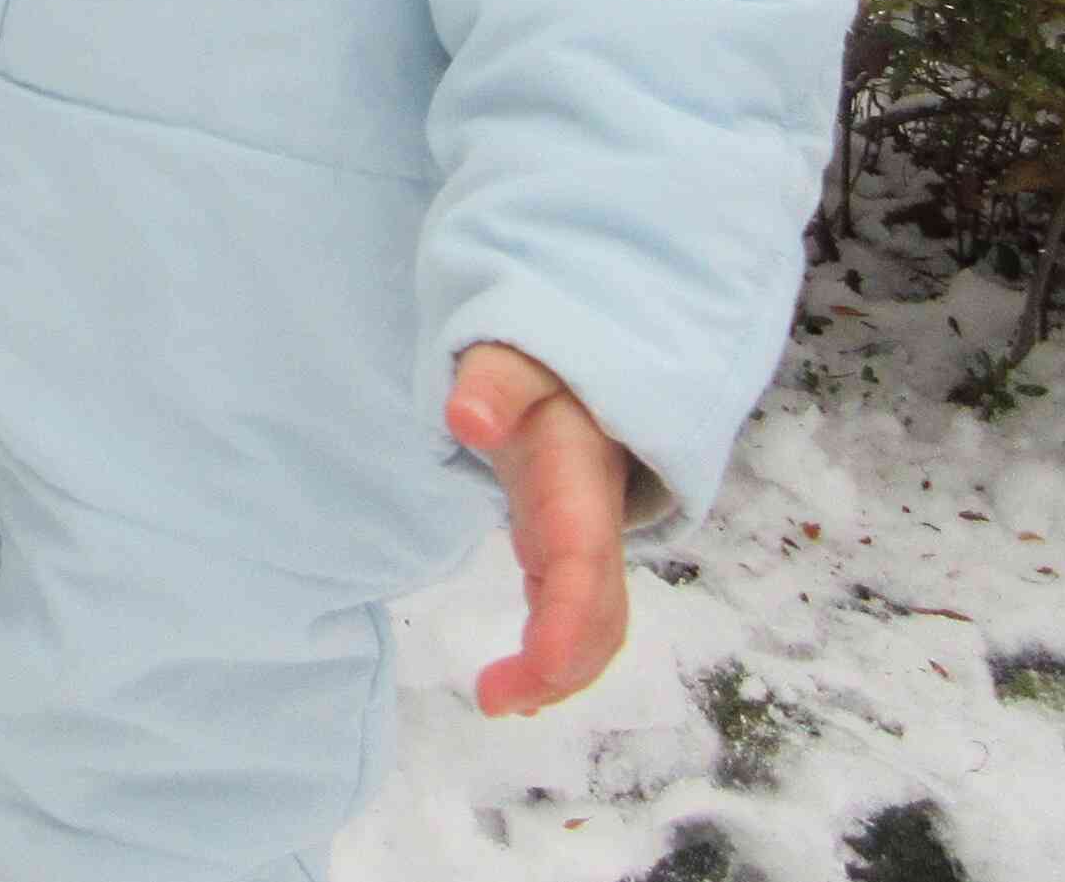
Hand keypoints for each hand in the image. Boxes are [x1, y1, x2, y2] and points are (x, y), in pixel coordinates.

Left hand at [446, 342, 631, 717]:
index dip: (569, 617)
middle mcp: (594, 527)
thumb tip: (465, 416)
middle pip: (599, 611)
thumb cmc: (539, 372)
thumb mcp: (512, 365)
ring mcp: (586, 548)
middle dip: (560, 664)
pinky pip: (574, 622)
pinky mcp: (568, 558)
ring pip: (594, 627)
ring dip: (557, 674)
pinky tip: (518, 691)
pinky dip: (555, 663)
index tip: (540, 663)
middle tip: (493, 698)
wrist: (578, 379)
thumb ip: (492, 385)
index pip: (583, 559)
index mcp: (579, 483)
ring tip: (496, 700)